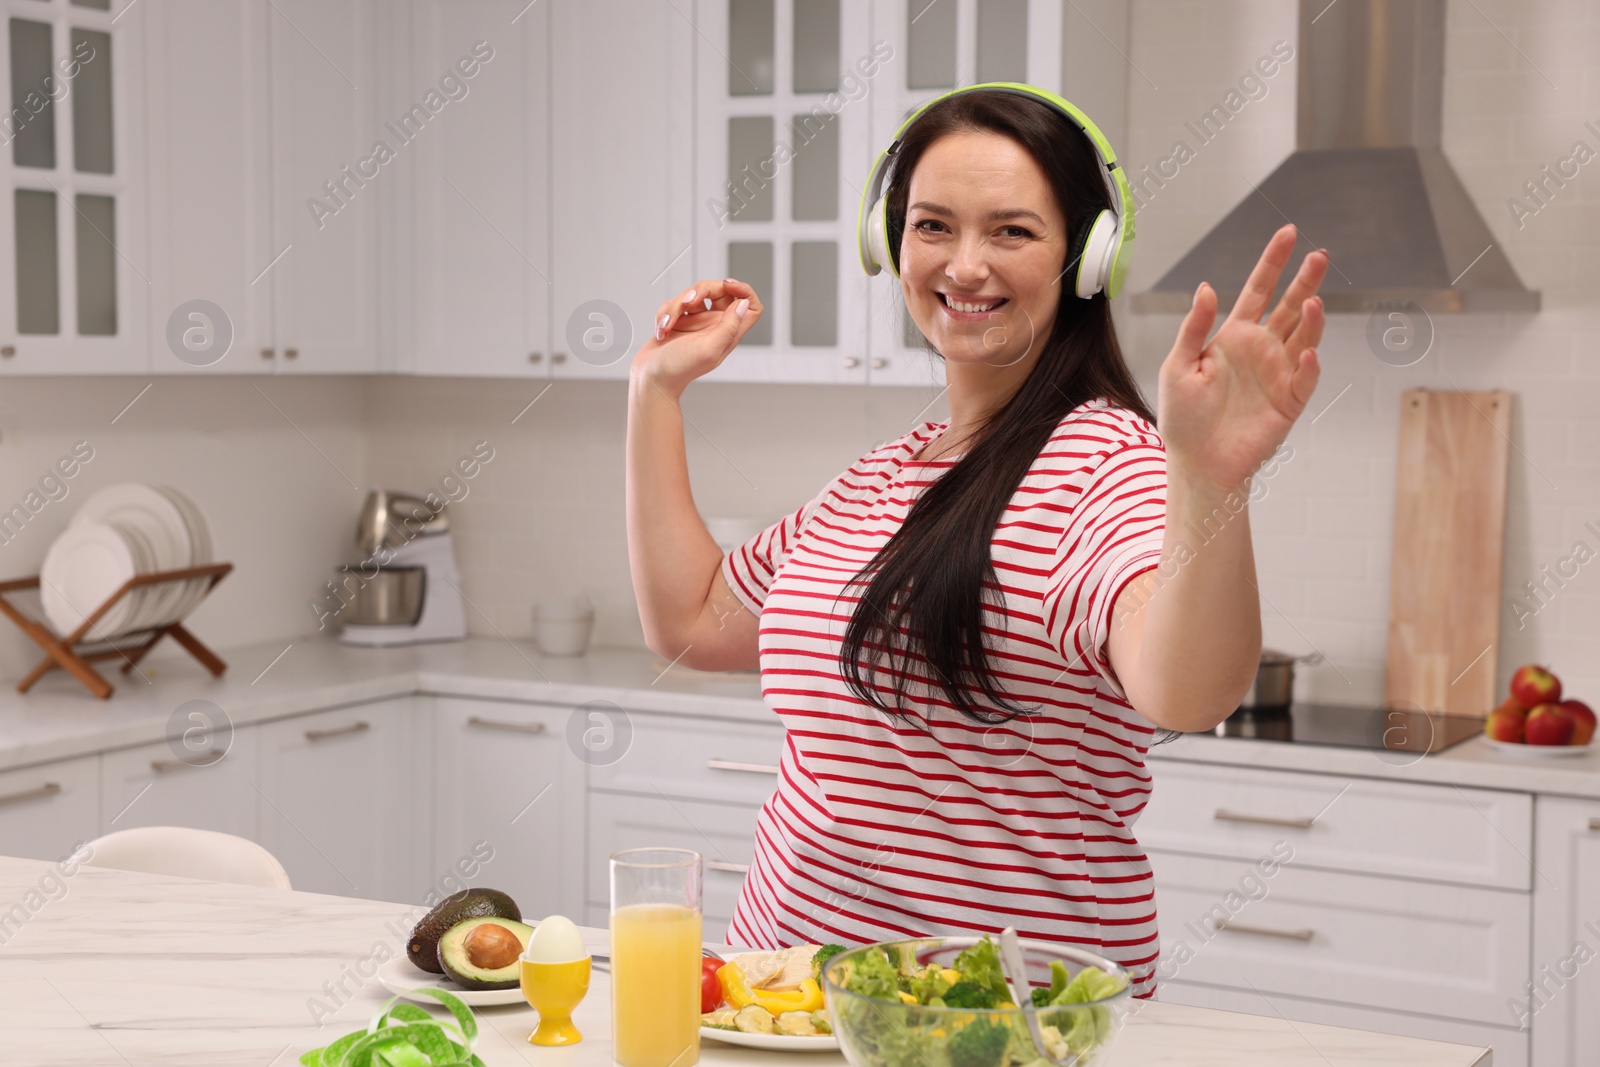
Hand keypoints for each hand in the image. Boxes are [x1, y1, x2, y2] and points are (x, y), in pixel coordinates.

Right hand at [631, 278, 762, 396]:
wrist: (650, 377)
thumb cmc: (678, 368)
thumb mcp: (708, 349)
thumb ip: (728, 326)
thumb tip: (743, 304)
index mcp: (728, 332)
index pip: (751, 307)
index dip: (744, 291)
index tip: (727, 285)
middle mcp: (715, 325)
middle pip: (719, 291)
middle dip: (700, 291)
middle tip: (688, 302)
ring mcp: (697, 322)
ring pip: (693, 295)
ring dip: (675, 307)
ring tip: (666, 326)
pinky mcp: (679, 321)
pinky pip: (675, 304)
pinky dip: (665, 313)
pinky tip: (662, 331)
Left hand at [1157, 224, 1326, 492]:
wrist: (1197, 462)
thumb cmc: (1183, 417)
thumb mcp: (1178, 366)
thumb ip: (1194, 328)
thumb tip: (1207, 287)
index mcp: (1234, 336)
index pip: (1259, 290)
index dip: (1273, 262)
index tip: (1288, 233)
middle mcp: (1261, 349)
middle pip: (1289, 307)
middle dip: (1305, 281)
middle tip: (1320, 255)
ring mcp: (1278, 374)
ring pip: (1303, 337)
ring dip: (1311, 320)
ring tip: (1313, 301)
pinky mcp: (1289, 402)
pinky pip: (1305, 378)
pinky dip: (1308, 364)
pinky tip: (1306, 351)